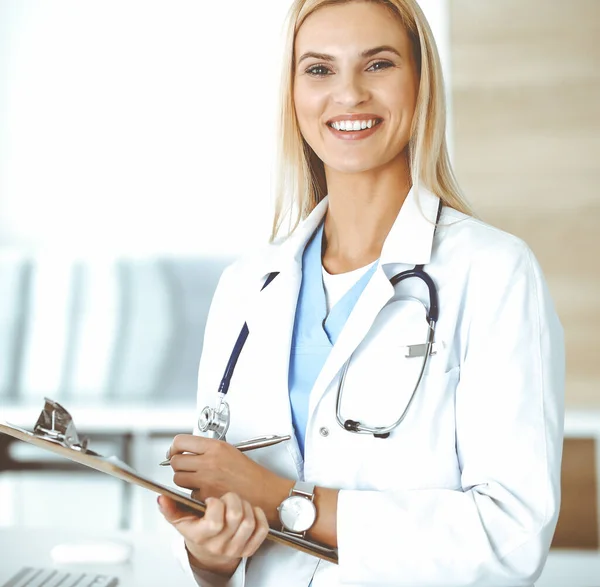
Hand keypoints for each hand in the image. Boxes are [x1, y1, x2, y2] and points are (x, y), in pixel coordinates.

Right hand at [158, 492, 268, 576]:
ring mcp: (236, 548)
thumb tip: (162, 498)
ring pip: (249, 521)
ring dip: (246, 506)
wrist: (208, 552)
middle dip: (233, 499)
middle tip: (227, 497)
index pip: (215, 521)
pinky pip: (261, 530)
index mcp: (201, 537)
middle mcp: (219, 545)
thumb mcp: (181, 520)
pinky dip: (259, 515)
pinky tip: (250, 510)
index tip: (212, 499)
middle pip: (236, 517)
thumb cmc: (197, 531)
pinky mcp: (249, 548)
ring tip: (237, 502)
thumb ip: (171, 508)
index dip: (216, 503)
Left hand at [167, 434, 292, 522]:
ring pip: (178, 479)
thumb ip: (209, 450)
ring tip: (196, 479)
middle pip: (175, 461)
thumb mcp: (230, 451)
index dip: (174, 447)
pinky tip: (207, 490)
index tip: (175, 450)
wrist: (264, 493)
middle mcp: (208, 462)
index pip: (181, 442)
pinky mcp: (206, 497)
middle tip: (185, 466)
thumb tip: (189, 451)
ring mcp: (206, 481)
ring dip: (184, 479)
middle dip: (178, 464)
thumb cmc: (252, 474)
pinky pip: (190, 494)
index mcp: (215, 447)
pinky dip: (195, 493)